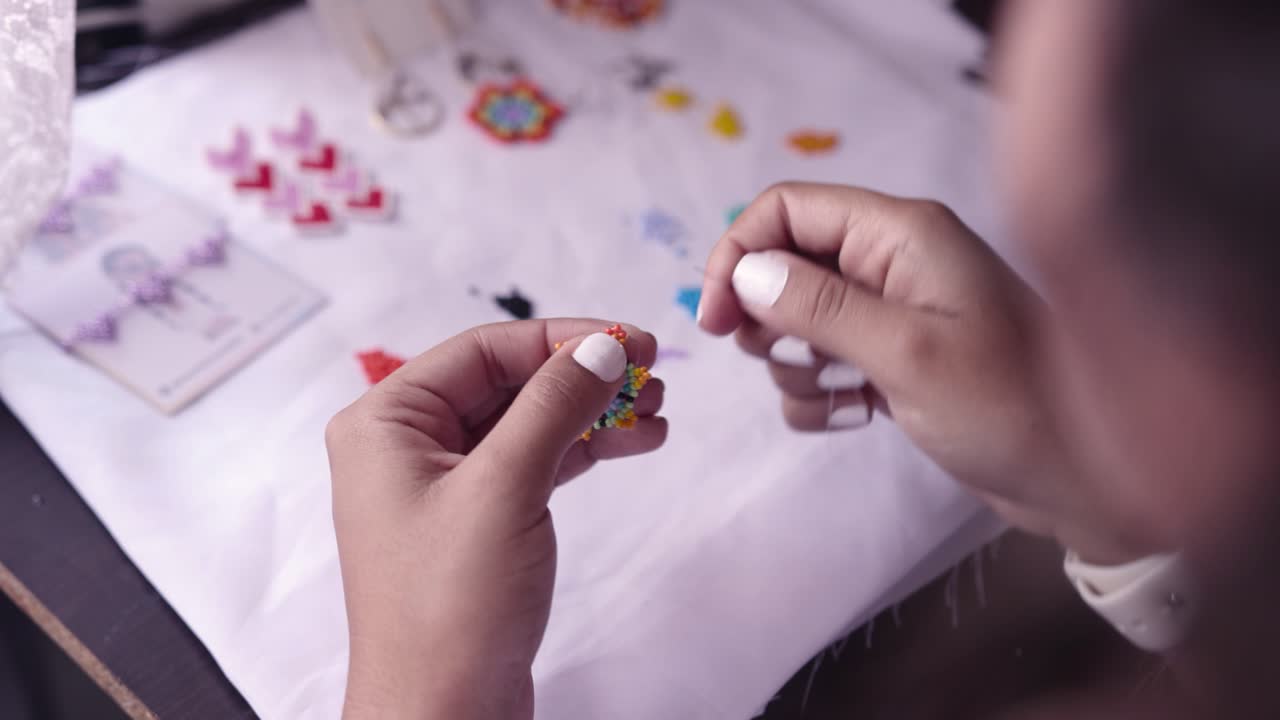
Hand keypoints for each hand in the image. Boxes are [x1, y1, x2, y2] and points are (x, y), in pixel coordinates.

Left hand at [326, 320, 666, 718]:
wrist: (443, 715)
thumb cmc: (447, 612)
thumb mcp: (505, 488)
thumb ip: (554, 406)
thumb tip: (600, 346)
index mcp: (386, 423)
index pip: (485, 350)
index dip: (562, 339)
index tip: (629, 339)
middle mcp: (408, 447)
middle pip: (509, 382)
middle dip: (583, 377)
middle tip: (650, 375)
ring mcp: (443, 487)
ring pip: (528, 423)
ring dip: (592, 413)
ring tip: (656, 412)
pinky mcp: (478, 522)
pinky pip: (535, 463)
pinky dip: (583, 451)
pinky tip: (633, 444)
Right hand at [698, 182, 1156, 563]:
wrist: (1085, 478)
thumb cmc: (1009, 405)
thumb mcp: (907, 352)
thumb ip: (819, 306)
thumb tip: (745, 271)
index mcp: (901, 233)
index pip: (786, 208)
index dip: (738, 254)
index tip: (715, 323)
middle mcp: (894, 260)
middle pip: (786, 262)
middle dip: (764, 316)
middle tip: (777, 362)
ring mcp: (896, 312)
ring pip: (798, 320)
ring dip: (796, 365)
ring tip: (841, 398)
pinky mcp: (897, 360)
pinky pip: (826, 365)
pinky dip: (822, 395)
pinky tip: (857, 418)